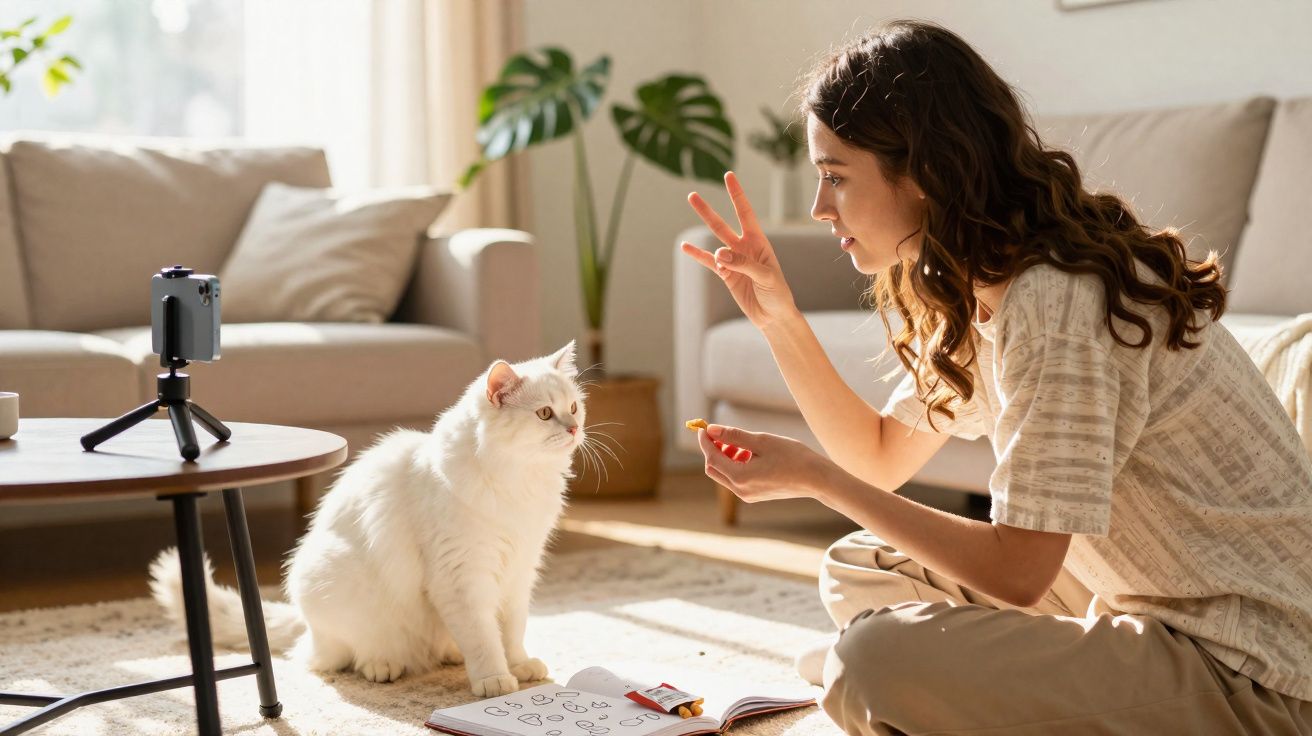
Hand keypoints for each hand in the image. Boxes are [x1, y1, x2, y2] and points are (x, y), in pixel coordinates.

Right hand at [681, 171, 797, 329]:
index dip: (737, 195)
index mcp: (759, 242)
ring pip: (714, 240)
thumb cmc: (777, 293)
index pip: (745, 213)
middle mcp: (744, 248)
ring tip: (687, 219)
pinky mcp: (726, 275)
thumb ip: (743, 264)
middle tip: (692, 196)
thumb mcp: (766, 277)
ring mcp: (733, 261)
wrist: (773, 315)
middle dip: (708, 210)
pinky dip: (697, 255)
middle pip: (722, 225)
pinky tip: (685, 248)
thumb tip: (719, 254)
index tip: (728, 176)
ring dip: (701, 227)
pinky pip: (708, 262)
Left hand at [696, 424, 829, 503]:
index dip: (705, 441)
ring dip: (725, 457)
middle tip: (723, 434)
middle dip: (714, 450)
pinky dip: (736, 465)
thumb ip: (734, 436)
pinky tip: (750, 454)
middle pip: (714, 469)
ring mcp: (748, 495)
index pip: (712, 458)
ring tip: (742, 444)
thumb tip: (711, 429)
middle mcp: (741, 490)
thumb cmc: (792, 456)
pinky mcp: (755, 495)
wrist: (817, 479)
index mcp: (740, 477)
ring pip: (724, 475)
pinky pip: (736, 480)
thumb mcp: (762, 441)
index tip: (703, 427)